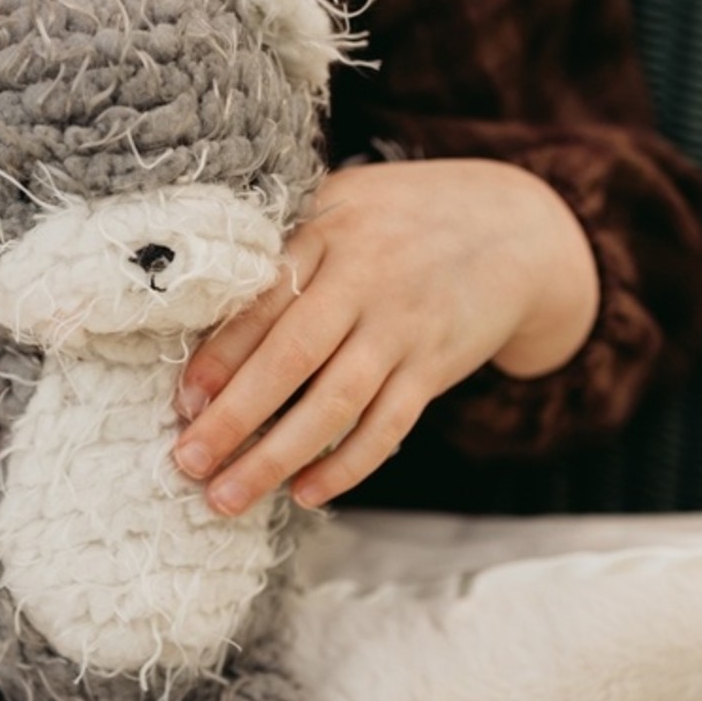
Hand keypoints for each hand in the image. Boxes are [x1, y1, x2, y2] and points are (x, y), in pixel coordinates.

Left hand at [170, 159, 598, 512]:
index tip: (183, 400)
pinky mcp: (435, 367)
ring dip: (276, 457)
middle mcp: (366, 281)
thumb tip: (199, 310)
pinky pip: (388, 427)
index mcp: (328, 234)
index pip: (263, 301)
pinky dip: (346, 466)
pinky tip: (304, 494)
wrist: (518, 229)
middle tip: (187, 462)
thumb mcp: (343, 203)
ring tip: (227, 497)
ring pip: (335, 403)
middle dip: (234, 418)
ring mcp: (404, 328)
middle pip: (291, 358)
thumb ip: (285, 246)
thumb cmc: (401, 219)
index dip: (218, 354)